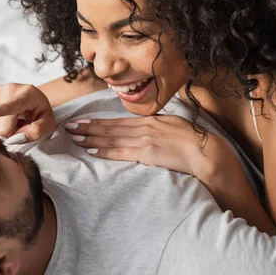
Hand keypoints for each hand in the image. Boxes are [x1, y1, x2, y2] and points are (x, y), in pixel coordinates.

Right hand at [0, 83, 55, 142]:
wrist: (32, 99)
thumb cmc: (40, 113)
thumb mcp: (47, 125)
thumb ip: (36, 132)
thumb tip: (13, 139)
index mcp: (29, 93)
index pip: (15, 104)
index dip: (4, 108)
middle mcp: (10, 89)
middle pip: (2, 127)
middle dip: (10, 132)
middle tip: (20, 124)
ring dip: (2, 128)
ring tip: (12, 120)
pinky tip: (1, 119)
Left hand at [64, 115, 211, 175]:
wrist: (205, 152)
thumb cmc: (193, 141)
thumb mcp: (173, 126)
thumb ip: (158, 126)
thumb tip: (148, 127)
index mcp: (149, 121)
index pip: (117, 121)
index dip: (98, 122)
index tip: (83, 121)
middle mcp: (143, 128)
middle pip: (109, 128)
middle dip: (88, 127)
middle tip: (69, 127)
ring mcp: (144, 140)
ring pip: (111, 139)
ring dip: (91, 138)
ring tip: (75, 138)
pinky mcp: (146, 153)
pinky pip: (120, 152)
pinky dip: (104, 151)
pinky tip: (92, 150)